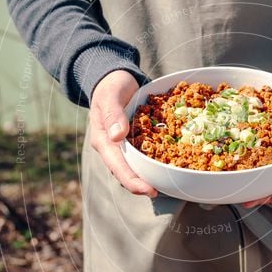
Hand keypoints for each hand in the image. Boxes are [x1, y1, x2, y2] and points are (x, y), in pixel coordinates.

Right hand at [88, 70, 157, 196]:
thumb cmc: (111, 86)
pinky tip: (168, 165)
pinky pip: (142, 156)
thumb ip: (113, 113)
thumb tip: (117, 136)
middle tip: (161, 191)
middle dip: (142, 185)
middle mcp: (112, 148)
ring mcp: (121, 147)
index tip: (149, 190)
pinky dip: (153, 162)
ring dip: (148, 176)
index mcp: (103, 140)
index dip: (132, 181)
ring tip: (167, 183)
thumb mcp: (111, 94)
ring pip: (134, 167)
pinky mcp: (132, 143)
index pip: (117, 166)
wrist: (113, 80)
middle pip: (126, 173)